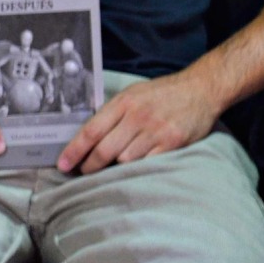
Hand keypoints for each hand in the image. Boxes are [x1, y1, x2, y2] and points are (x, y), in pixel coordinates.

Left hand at [57, 69, 219, 174]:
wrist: (200, 89)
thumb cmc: (163, 93)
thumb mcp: (133, 93)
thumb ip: (113, 112)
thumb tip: (89, 137)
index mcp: (124, 102)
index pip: (91, 130)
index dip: (74, 150)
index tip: (63, 164)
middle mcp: (137, 116)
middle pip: (104, 150)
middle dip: (89, 166)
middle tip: (83, 173)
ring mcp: (155, 131)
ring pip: (124, 161)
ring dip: (114, 169)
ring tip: (111, 170)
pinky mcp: (172, 143)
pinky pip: (147, 164)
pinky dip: (137, 170)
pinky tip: (133, 170)